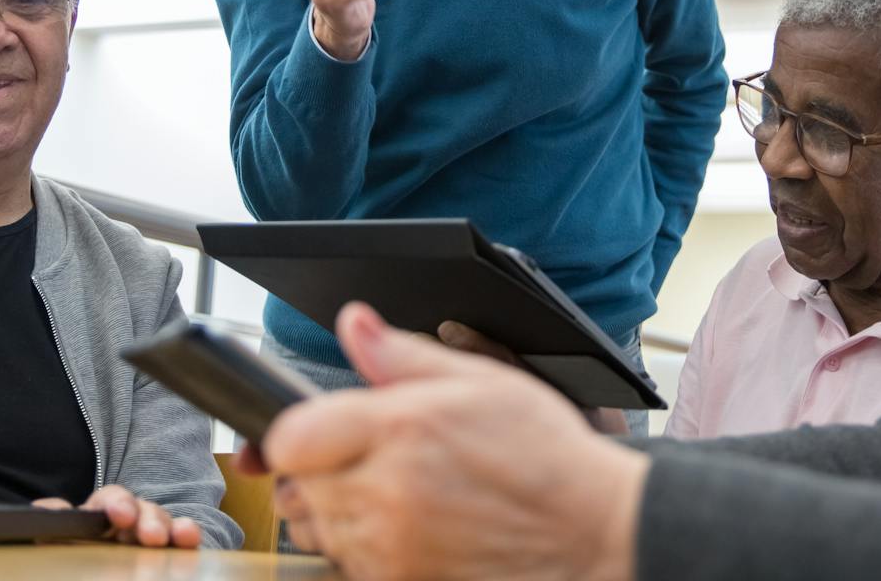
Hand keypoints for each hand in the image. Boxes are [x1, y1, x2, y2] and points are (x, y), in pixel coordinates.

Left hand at [32, 484, 201, 548]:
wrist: (87, 569)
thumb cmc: (70, 554)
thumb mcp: (56, 541)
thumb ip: (54, 528)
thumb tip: (45, 510)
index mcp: (99, 517)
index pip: (111, 500)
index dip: (118, 503)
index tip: (120, 516)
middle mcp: (128, 524)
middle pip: (143, 510)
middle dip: (149, 518)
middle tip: (152, 536)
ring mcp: (147, 539)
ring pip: (164, 524)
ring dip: (172, 528)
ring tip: (182, 538)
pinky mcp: (165, 555)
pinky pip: (180, 543)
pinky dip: (187, 538)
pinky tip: (191, 541)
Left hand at [258, 302, 646, 580]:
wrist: (588, 529)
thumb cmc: (542, 455)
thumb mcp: (480, 379)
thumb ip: (401, 355)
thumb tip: (355, 324)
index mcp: (399, 429)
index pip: (292, 438)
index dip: (296, 430)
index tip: (316, 427)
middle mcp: (386, 493)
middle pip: (297, 485)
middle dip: (317, 468)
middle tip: (364, 455)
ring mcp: (390, 547)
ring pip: (316, 528)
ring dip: (334, 509)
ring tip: (387, 490)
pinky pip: (345, 563)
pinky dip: (358, 545)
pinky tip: (401, 524)